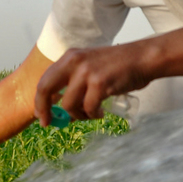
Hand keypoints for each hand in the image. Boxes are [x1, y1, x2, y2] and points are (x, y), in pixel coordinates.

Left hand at [34, 42, 151, 124]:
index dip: (39, 101)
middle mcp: (74, 62)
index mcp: (69, 57)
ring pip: (68, 104)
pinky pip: (88, 108)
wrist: (143, 58)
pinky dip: (93, 115)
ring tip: (91, 113)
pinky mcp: (100, 83)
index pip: (44, 80)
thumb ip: (73, 82)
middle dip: (44, 110)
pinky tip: (100, 113)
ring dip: (78, 115)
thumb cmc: (118, 66)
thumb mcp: (89, 66)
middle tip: (49, 123)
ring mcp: (86, 72)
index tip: (40, 116)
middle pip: (45, 89)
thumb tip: (59, 109)